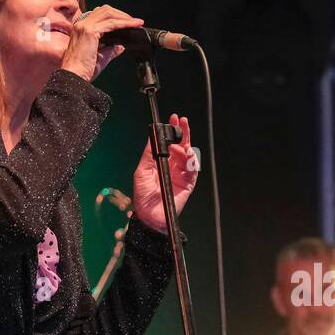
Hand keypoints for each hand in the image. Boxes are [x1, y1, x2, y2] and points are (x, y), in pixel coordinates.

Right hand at [60, 5, 143, 81]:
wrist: (74, 76)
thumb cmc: (83, 70)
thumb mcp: (100, 58)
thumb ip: (110, 50)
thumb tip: (120, 47)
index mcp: (81, 29)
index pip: (99, 15)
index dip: (114, 16)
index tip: (127, 23)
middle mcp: (81, 24)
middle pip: (104, 10)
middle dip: (121, 14)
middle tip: (134, 22)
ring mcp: (85, 26)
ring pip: (108, 13)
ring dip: (124, 17)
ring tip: (136, 22)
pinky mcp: (90, 31)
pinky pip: (111, 23)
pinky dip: (124, 23)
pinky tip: (133, 25)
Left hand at [132, 113, 197, 232]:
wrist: (149, 215)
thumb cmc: (143, 195)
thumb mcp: (141, 170)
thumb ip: (148, 154)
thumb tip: (152, 137)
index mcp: (162, 161)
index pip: (170, 142)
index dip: (173, 130)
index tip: (172, 119)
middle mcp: (174, 166)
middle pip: (183, 145)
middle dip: (184, 132)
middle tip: (182, 121)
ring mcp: (182, 174)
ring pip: (189, 155)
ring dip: (185, 147)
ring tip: (177, 145)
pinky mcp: (188, 183)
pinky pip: (193, 169)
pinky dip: (190, 160)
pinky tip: (184, 155)